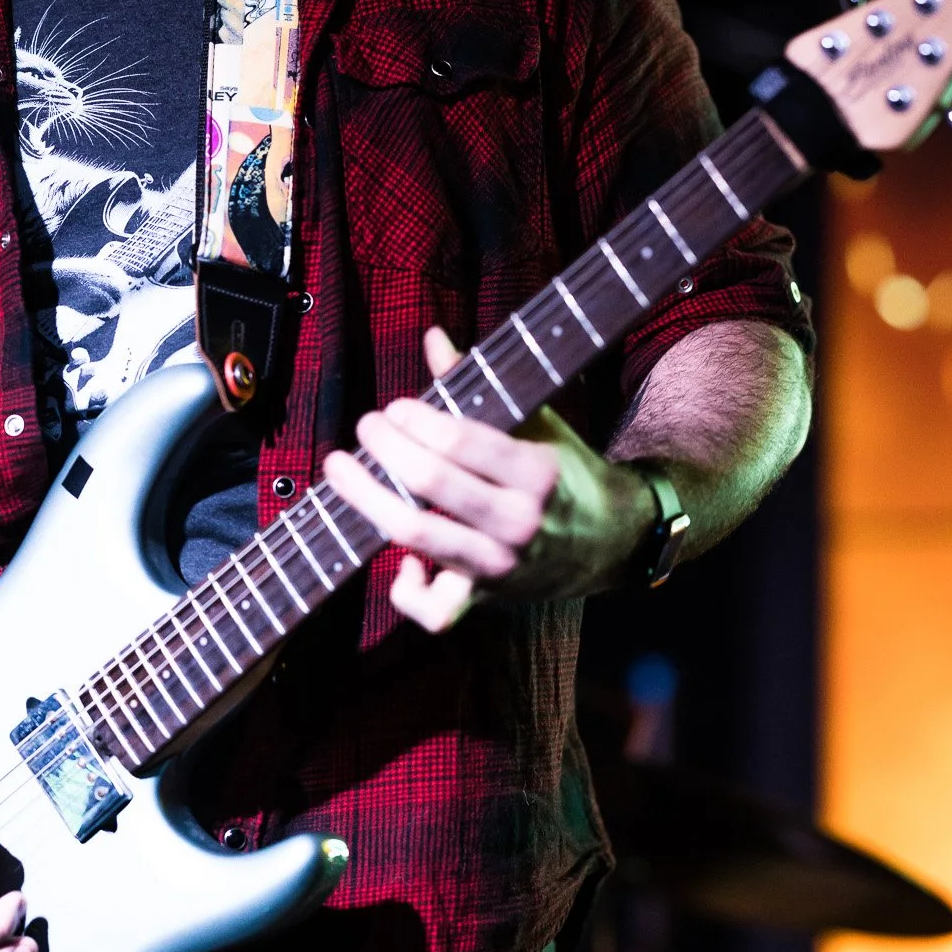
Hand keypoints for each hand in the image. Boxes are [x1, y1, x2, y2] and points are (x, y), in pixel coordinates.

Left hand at [323, 327, 654, 632]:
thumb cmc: (564, 472)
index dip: (414, 419)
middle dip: (385, 446)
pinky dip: (408, 592)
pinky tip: (400, 563)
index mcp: (536, 471)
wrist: (610, 542)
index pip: (458, 440)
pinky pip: (436, 612)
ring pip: (416, 534)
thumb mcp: (537, 423)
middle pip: (429, 481)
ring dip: (367, 497)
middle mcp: (518, 521)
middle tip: (367, 426)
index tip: (395, 407)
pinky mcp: (484, 597)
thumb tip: (433, 338)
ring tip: (341, 469)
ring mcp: (499, 563)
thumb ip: (481, 383)